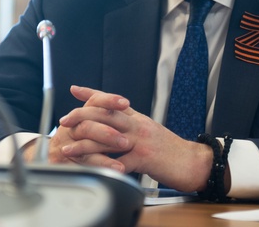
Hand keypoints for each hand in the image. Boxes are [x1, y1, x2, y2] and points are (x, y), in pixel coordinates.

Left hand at [55, 85, 213, 192]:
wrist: (194, 162)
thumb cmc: (171, 150)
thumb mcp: (150, 131)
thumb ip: (133, 125)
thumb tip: (117, 122)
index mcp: (137, 118)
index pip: (111, 100)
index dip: (92, 94)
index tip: (75, 90)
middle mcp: (137, 125)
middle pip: (104, 114)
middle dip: (81, 116)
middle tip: (64, 120)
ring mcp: (140, 141)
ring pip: (106, 137)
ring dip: (84, 144)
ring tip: (68, 146)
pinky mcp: (143, 159)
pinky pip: (118, 161)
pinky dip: (102, 165)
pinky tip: (90, 168)